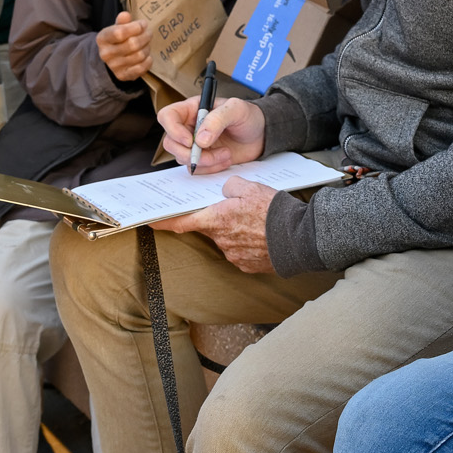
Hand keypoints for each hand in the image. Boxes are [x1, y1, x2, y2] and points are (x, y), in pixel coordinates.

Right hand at [97, 11, 152, 82]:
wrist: (109, 59)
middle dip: (145, 36)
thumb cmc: (116, 40)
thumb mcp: (115, 28)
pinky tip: (147, 56)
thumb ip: (121, 21)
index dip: (135, 27)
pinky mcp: (123, 76)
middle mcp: (106, 54)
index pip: (120, 33)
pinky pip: (141, 68)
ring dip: (147, 48)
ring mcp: (114, 66)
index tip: (143, 24)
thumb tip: (126, 15)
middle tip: (149, 33)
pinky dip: (148, 61)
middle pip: (133, 44)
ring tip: (147, 44)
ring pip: (139, 55)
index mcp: (103, 39)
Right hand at [159, 95, 265, 172]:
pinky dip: (211, 168)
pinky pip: (196, 169)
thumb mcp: (236, 109)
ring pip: (182, 158)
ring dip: (205, 161)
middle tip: (209, 152)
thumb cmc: (249, 116)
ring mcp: (194, 145)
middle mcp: (189, 127)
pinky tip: (226, 159)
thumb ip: (217, 119)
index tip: (190, 141)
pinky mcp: (203, 159)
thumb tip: (200, 140)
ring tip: (226, 153)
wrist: (262, 134)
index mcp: (192, 109)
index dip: (173, 130)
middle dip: (189, 153)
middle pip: (170, 143)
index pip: (167, 116)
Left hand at [162, 178, 278, 273]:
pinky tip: (263, 235)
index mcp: (217, 219)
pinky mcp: (247, 266)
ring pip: (227, 238)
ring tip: (258, 221)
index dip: (164, 222)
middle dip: (218, 217)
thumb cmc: (274, 212)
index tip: (151, 222)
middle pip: (209, 227)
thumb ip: (230, 186)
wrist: (301, 239)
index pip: (181, 222)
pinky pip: (241, 250)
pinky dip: (247, 242)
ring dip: (236, 230)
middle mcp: (221, 240)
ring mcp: (233, 255)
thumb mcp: (250, 187)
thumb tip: (225, 191)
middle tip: (236, 208)